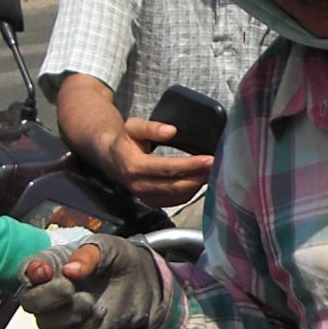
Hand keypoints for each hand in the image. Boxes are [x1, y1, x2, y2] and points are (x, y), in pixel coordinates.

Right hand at [15, 234, 170, 328]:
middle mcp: (50, 291)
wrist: (141, 281)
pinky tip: (101, 313)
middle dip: (47, 298)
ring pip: (48, 326)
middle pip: (30, 303)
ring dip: (70, 315)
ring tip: (91, 301)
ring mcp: (62, 314)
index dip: (30, 272)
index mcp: (51, 264)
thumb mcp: (108, 246)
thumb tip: (69, 270)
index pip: (26, 270)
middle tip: (70, 289)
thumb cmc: (117, 258)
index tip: (44, 271)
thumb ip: (89, 254)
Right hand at [90, 118, 214, 209]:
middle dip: (198, 176)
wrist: (110, 158)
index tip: (208, 159)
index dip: (190, 165)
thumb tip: (171, 130)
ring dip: (197, 186)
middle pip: (175, 185)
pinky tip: (200, 181)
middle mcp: (139, 185)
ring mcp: (145, 196)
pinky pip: (175, 201)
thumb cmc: (124, 140)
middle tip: (217, 166)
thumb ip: (151, 127)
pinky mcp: (151, 202)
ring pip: (177, 196)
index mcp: (135, 166)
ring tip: (213, 173)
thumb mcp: (133, 127)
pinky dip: (190, 192)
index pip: (167, 168)